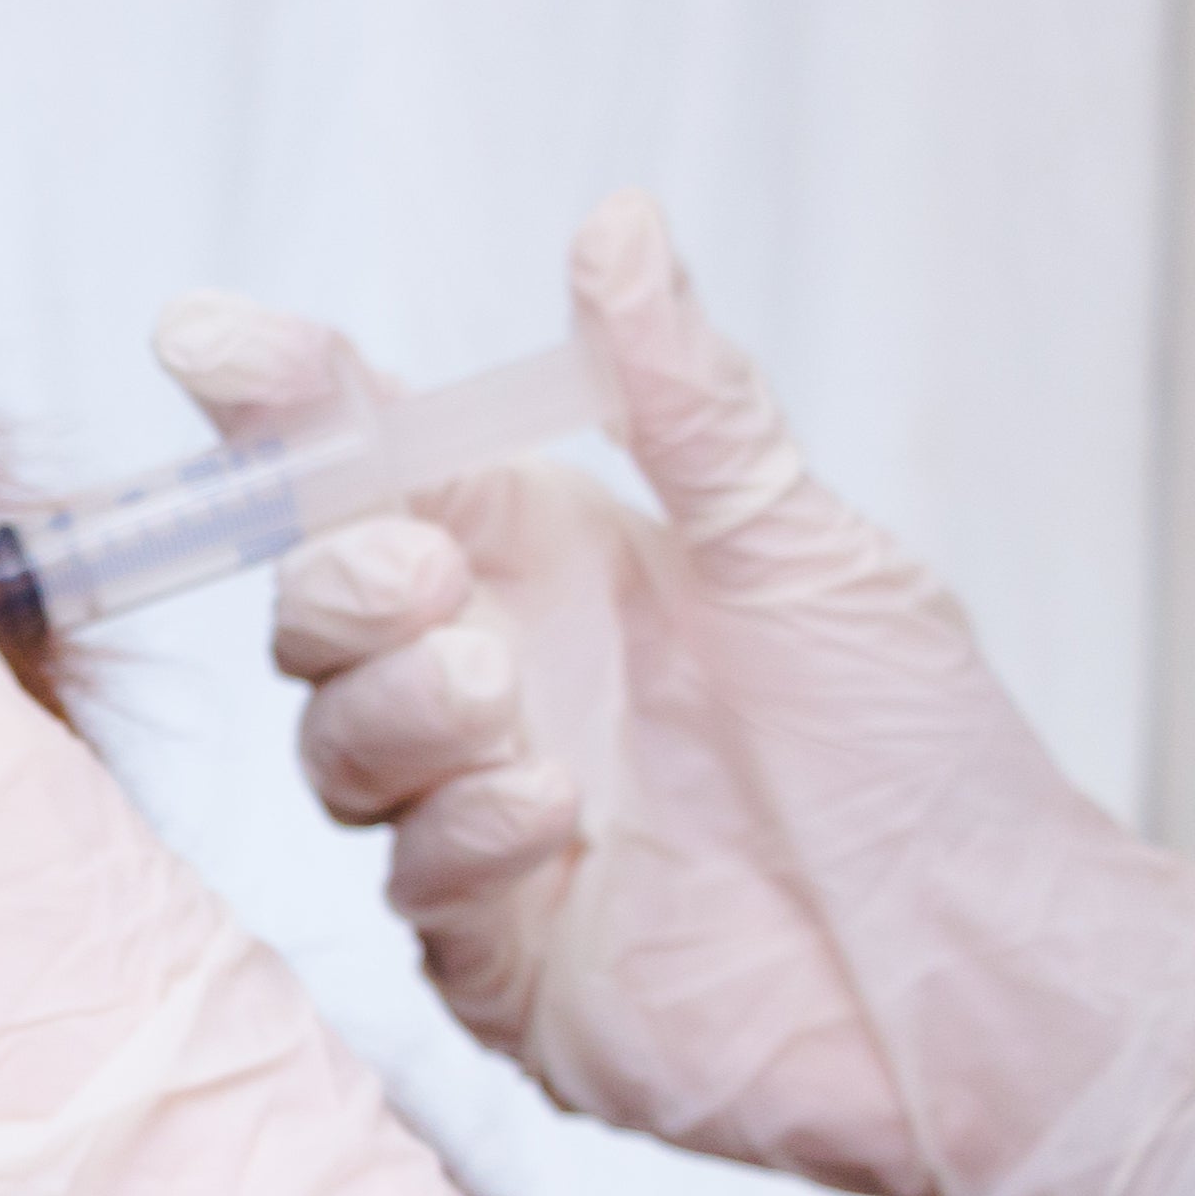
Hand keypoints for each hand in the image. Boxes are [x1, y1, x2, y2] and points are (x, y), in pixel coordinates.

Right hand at [154, 196, 1194, 1195]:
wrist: (986, 971)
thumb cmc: (920, 755)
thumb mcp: (802, 549)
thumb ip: (685, 399)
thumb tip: (614, 224)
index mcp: (552, 568)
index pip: (375, 468)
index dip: (284, 405)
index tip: (207, 339)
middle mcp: (500, 687)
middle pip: (317, 611)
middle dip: (335, 579)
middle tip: (416, 574)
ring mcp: (483, 827)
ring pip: (338, 747)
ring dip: (396, 703)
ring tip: (499, 694)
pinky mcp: (500, 959)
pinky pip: (412, 882)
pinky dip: (458, 827)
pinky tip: (550, 811)